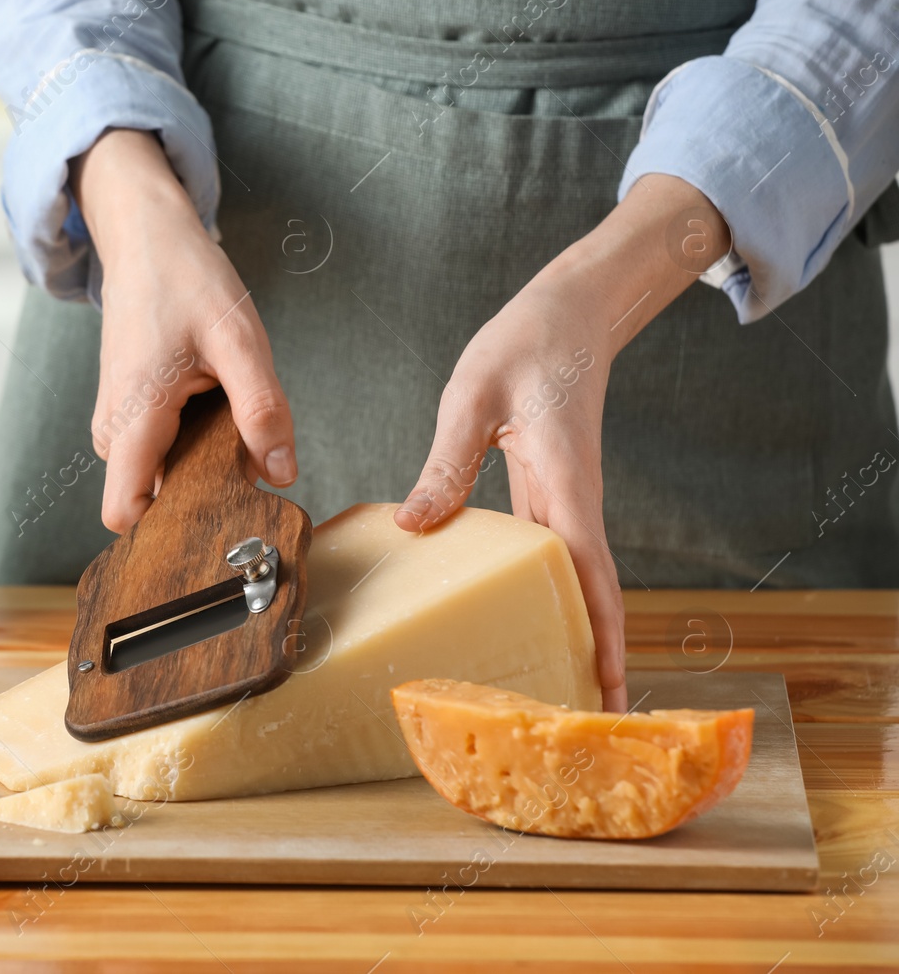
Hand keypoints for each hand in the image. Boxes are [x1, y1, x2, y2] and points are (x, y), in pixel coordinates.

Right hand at [72, 129, 297, 531]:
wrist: (147, 238)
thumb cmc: (185, 279)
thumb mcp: (239, 340)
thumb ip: (262, 410)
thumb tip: (281, 474)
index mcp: (133, 418)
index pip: (125, 514)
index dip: (168, 532)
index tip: (220, 522)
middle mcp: (116, 429)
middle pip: (155, 499)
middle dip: (203, 492)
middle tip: (248, 455)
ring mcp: (119, 422)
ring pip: (163, 474)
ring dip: (204, 463)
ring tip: (233, 417)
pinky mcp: (130, 413)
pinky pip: (164, 450)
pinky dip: (196, 442)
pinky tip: (216, 407)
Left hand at [394, 174, 731, 711]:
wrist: (568, 311)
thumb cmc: (526, 345)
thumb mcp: (473, 397)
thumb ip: (448, 462)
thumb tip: (420, 523)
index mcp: (566, 484)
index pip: (590, 573)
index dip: (604, 633)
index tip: (612, 689)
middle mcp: (574, 503)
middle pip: (591, 594)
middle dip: (594, 655)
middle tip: (582, 721)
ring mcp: (565, 502)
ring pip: (575, 580)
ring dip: (573, 630)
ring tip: (554, 687)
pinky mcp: (549, 496)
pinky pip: (552, 557)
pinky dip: (547, 594)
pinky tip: (523, 617)